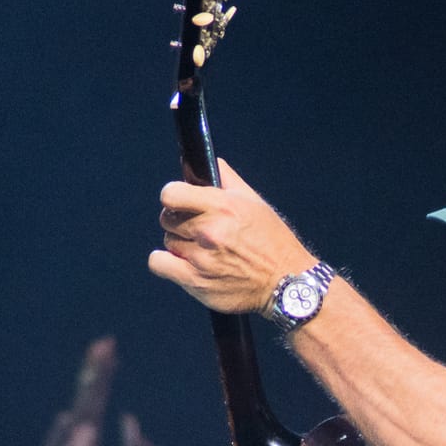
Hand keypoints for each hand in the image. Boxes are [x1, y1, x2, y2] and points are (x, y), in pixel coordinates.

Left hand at [150, 158, 318, 313]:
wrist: (285, 283)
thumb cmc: (273, 242)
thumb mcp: (255, 203)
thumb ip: (227, 180)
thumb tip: (209, 163)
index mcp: (222, 207)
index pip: (171, 194)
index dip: (173, 196)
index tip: (178, 201)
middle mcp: (209, 231)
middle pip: (168, 218)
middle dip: (179, 221)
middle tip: (196, 229)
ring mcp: (200, 258)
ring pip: (168, 242)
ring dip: (179, 244)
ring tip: (200, 249)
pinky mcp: (195, 281)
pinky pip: (159, 264)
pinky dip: (165, 262)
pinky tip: (179, 262)